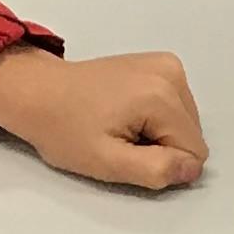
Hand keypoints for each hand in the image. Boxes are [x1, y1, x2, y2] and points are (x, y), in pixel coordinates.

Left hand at [0, 45, 207, 191]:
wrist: (39, 92)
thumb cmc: (65, 130)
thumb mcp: (107, 162)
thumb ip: (155, 169)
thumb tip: (192, 170)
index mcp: (161, 95)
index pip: (193, 152)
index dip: (161, 163)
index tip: (126, 153)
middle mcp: (171, 72)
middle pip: (192, 134)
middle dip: (162, 146)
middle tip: (120, 141)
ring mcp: (167, 64)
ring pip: (186, 122)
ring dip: (159, 133)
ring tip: (120, 126)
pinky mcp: (160, 63)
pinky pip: (177, 105)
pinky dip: (157, 116)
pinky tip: (126, 113)